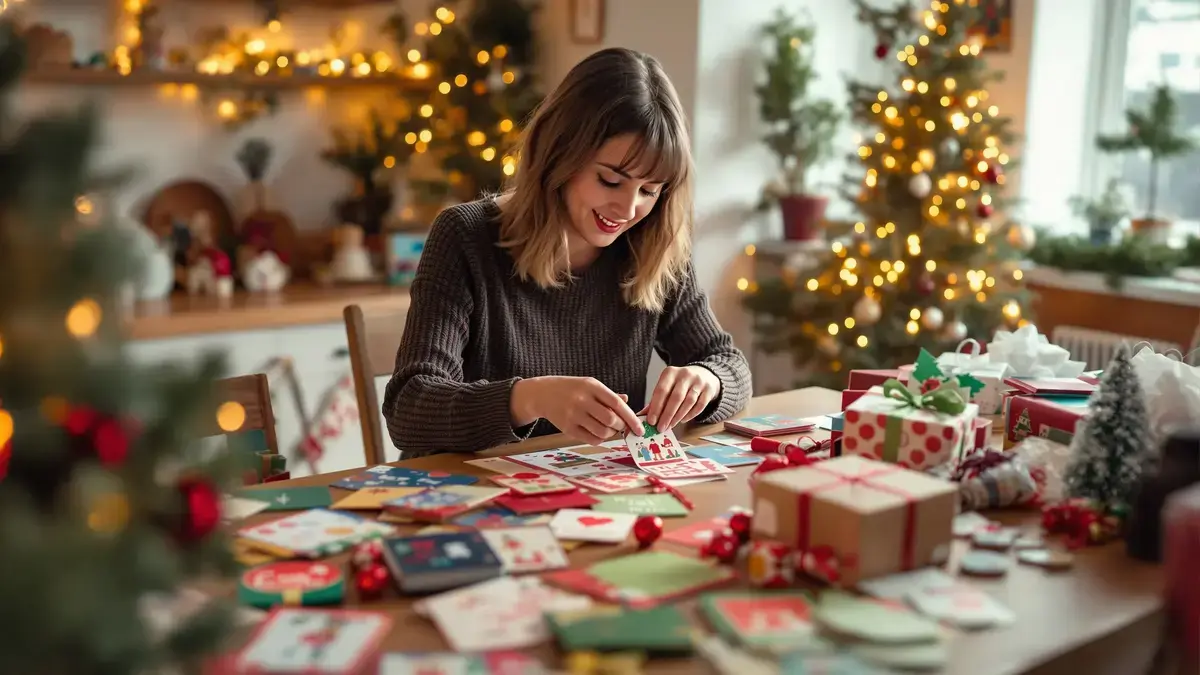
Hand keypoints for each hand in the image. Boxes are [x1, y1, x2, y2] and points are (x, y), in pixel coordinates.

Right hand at [511, 376, 642, 445]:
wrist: (543, 393)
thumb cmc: (571, 388)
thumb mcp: (589, 385)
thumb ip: (608, 395)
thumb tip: (627, 403)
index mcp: (592, 386)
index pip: (616, 403)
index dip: (631, 417)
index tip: (640, 428)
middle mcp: (583, 400)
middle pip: (610, 419)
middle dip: (620, 426)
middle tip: (620, 426)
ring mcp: (574, 415)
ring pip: (602, 432)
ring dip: (610, 434)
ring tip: (608, 429)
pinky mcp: (567, 428)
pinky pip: (591, 439)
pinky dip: (599, 439)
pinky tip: (597, 433)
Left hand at [643, 365, 719, 430]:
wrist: (704, 374)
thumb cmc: (680, 383)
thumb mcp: (667, 386)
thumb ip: (656, 400)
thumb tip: (642, 415)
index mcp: (670, 372)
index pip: (661, 390)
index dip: (656, 407)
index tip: (651, 421)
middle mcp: (685, 375)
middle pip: (676, 397)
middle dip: (667, 415)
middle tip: (661, 428)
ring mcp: (698, 382)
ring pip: (688, 402)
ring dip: (678, 417)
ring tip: (670, 426)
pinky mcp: (709, 389)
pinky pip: (700, 405)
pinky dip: (690, 415)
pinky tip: (683, 420)